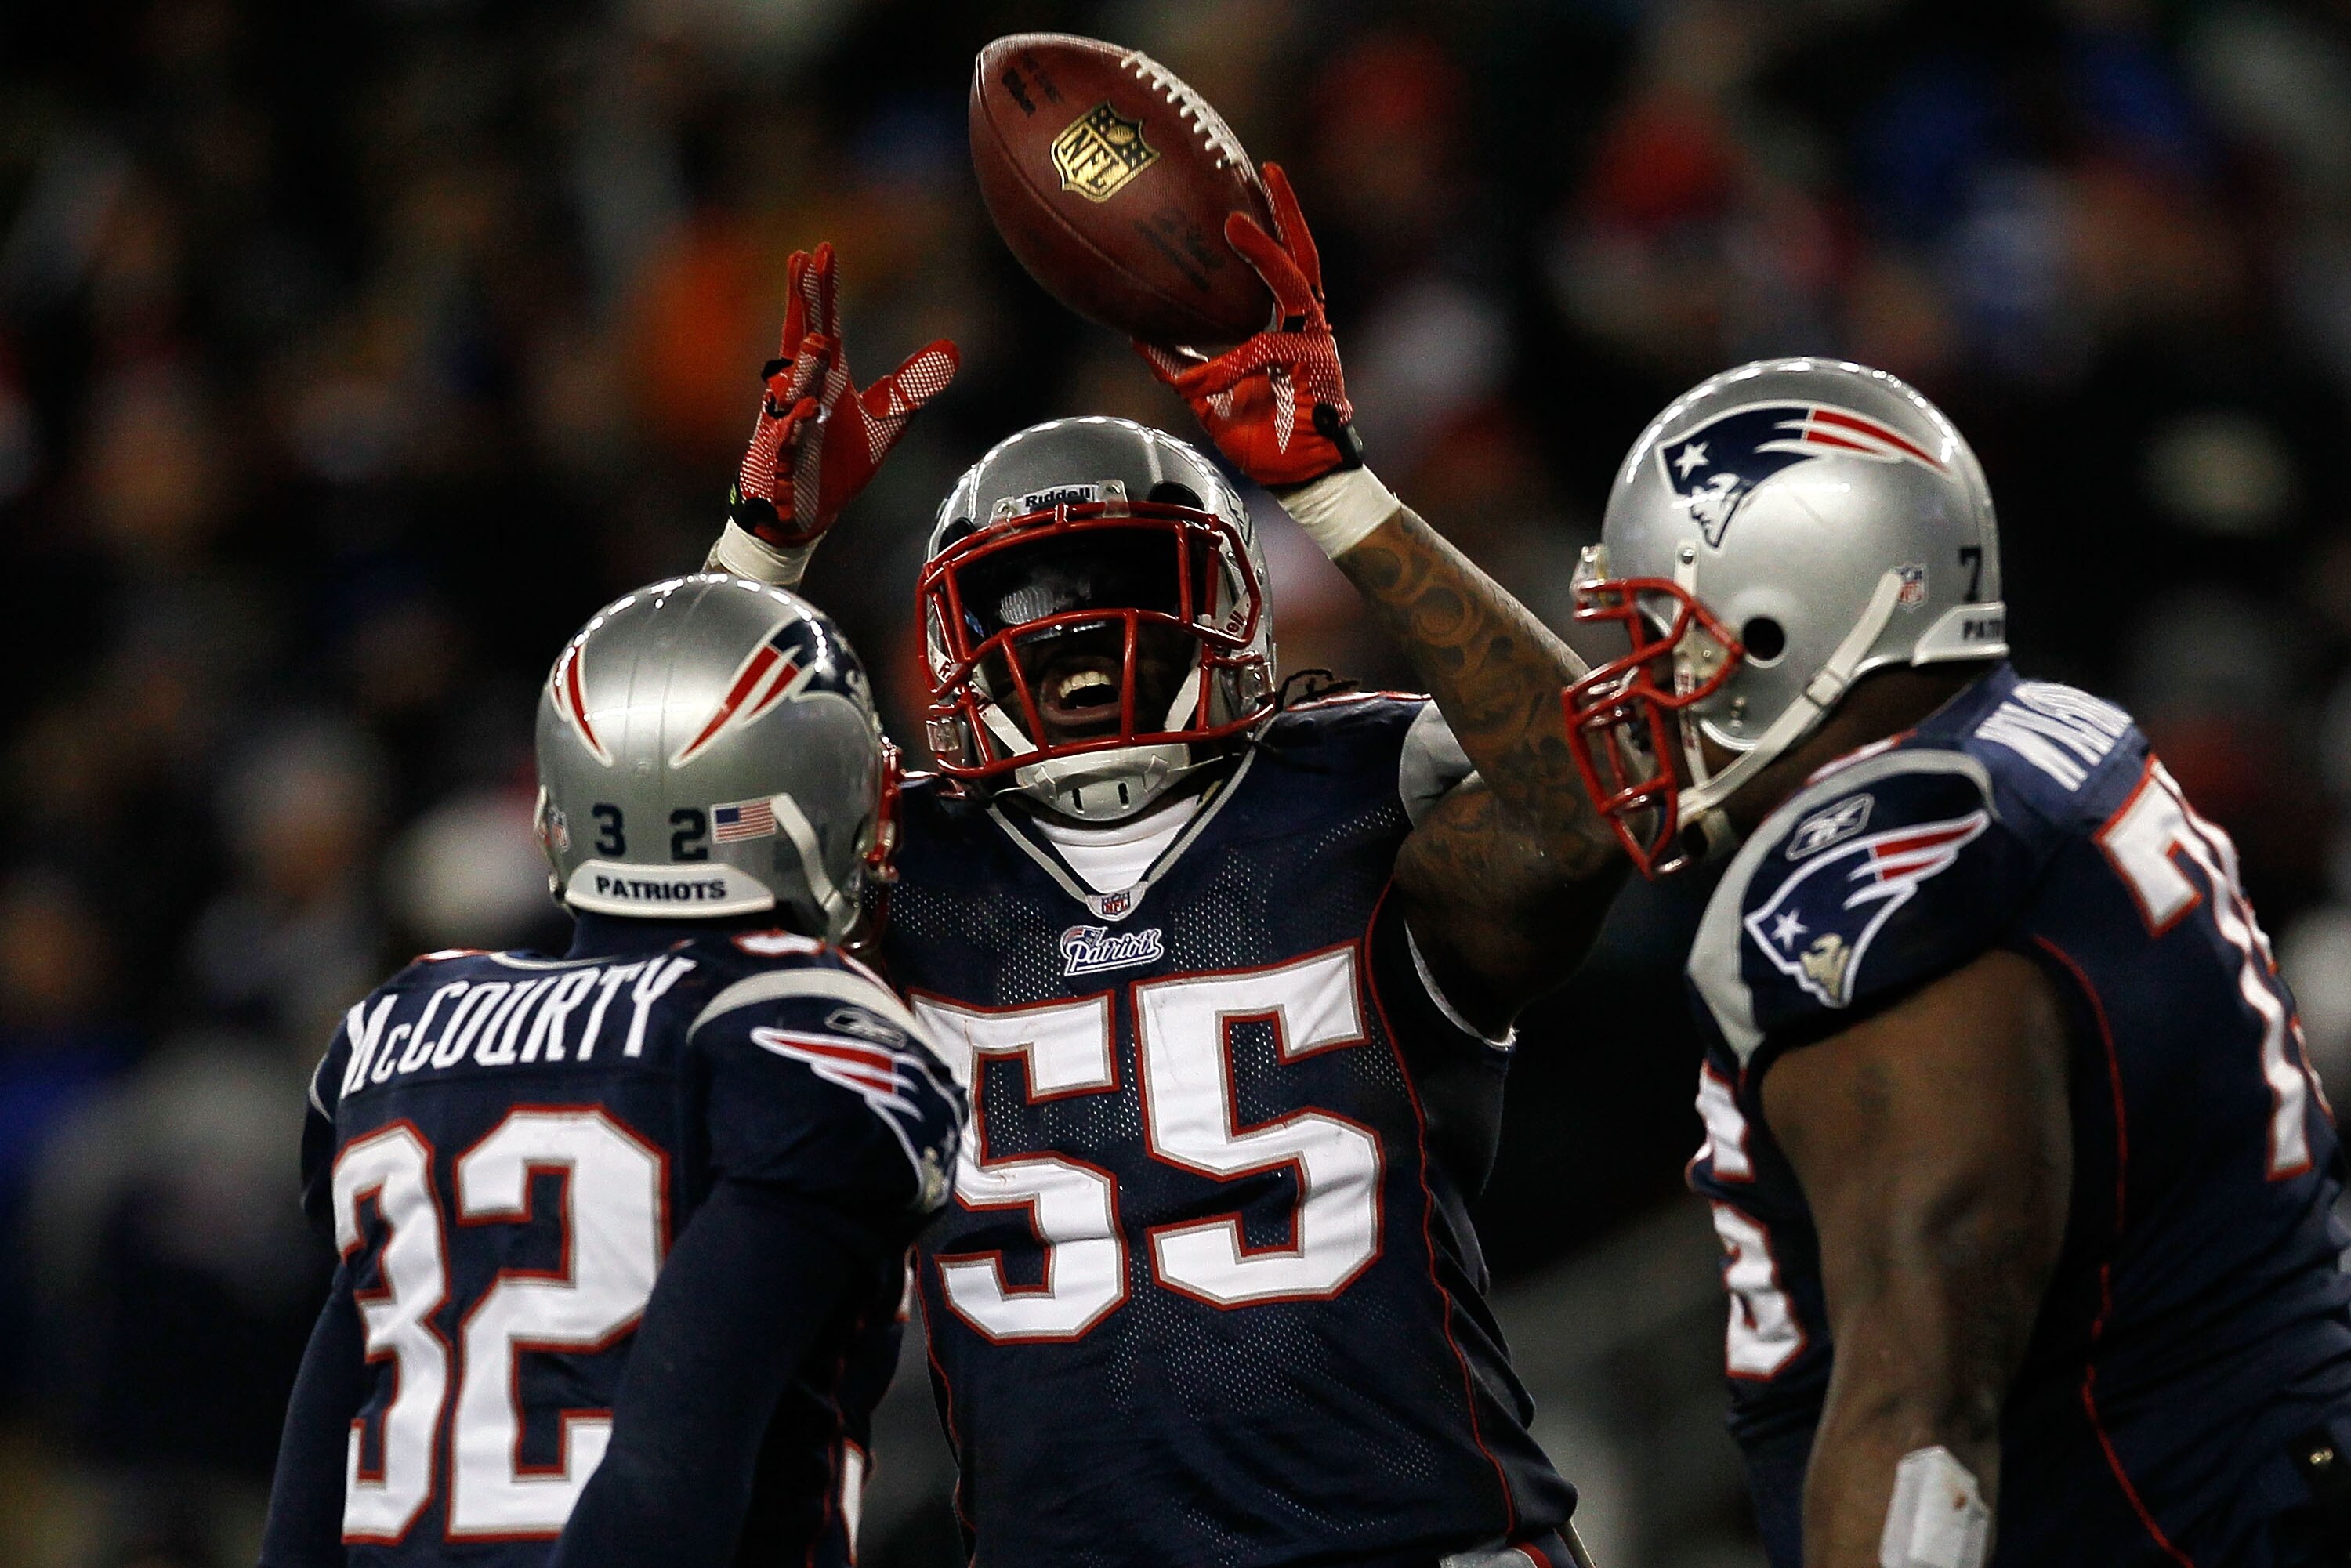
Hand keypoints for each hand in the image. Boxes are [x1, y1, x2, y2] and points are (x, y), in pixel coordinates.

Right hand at [730, 243, 958, 548]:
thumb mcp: (885, 421)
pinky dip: (796, 427)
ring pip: (794, 389)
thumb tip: (950, 350)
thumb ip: (913, 386)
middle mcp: (800, 393)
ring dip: (806, 366)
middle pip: (802, 341)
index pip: (823, 325)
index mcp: (825, 379)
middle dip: (803, 303)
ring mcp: (787, 424)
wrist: (806, 512)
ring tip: (819, 340)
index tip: (821, 250)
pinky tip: (807, 410)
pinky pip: (787, 441)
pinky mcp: (781, 460)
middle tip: (803, 262)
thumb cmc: (838, 462)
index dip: (821, 289)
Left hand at [1134, 163, 1362, 488]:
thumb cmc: (1262, 440)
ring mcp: (1315, 344)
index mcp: (1287, 327)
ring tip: (1234, 220)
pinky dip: (1229, 362)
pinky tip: (1201, 378)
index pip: (1283, 265)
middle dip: (1287, 210)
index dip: (1268, 228)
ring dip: (1267, 249)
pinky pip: (1265, 348)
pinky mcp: (1314, 370)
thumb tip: (1137, 332)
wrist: (1298, 481)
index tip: (1242, 190)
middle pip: (1303, 254)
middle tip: (1265, 169)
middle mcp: (1307, 327)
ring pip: (1298, 280)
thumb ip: (1178, 362)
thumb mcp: (1207, 397)